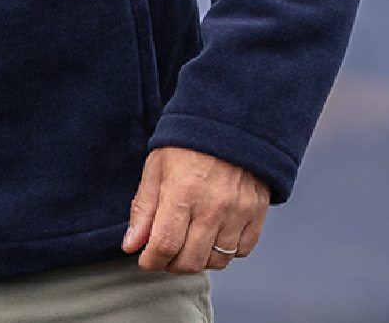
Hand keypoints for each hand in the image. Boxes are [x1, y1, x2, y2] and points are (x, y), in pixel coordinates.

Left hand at [122, 146, 268, 273]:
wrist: (228, 123)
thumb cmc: (187, 143)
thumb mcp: (156, 167)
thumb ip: (143, 208)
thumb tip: (132, 244)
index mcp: (183, 191)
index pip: (165, 245)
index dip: (151, 260)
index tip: (146, 259)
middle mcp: (213, 206)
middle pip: (191, 260)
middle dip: (171, 264)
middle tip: (165, 253)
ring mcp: (238, 213)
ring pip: (216, 261)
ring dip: (198, 259)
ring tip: (188, 243)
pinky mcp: (257, 214)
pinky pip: (241, 252)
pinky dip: (225, 252)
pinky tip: (213, 235)